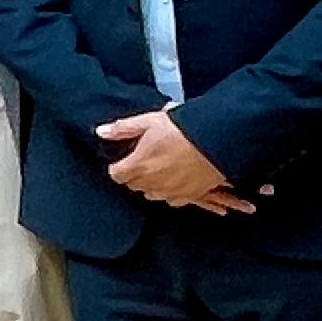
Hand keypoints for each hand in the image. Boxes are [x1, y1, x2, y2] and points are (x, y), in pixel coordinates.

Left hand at [98, 109, 253, 213]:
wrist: (219, 139)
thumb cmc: (184, 128)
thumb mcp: (150, 121)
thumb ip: (123, 129)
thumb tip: (102, 132)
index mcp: (138, 165)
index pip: (116, 174)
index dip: (120, 166)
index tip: (126, 159)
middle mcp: (152, 183)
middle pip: (134, 184)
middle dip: (136, 174)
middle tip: (147, 158)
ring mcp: (171, 191)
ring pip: (152, 193)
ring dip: (153, 183)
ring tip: (163, 166)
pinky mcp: (190, 195)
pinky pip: (173, 199)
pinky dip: (172, 191)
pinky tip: (177, 178)